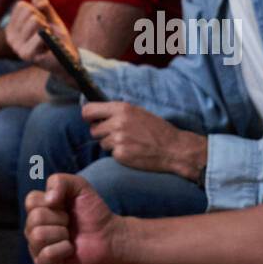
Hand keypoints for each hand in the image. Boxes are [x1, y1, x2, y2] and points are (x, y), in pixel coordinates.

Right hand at [5, 0, 73, 73]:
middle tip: (46, 33)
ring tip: (48, 39)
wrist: (66, 57)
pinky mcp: (26, 55)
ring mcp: (17, 47)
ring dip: (47, 27)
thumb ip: (43, 4)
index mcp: (12, 27)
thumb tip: (38, 2)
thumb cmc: (55, 36)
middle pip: (28, 11)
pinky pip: (40, 34)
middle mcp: (10, 37)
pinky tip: (48, 47)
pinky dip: (49, 37)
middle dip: (43, 19)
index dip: (37, 11)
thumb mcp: (50, 16)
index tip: (42, 23)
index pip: (21, 6)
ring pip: (34, 20)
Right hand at [24, 173, 130, 263]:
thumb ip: (59, 181)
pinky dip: (63, 249)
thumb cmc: (92, 212)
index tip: (66, 206)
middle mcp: (34, 229)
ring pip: (38, 236)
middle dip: (60, 219)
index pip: (31, 201)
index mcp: (38, 210)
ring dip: (61, 234)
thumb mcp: (79, 186)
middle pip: (35, 219)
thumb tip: (47, 200)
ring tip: (70, 236)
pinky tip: (70, 249)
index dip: (53, 201)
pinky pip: (45, 255)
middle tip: (70, 223)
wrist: (109, 235)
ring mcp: (37, 248)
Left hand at [83, 102, 206, 180]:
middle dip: (102, 133)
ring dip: (111, 145)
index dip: (88, 117)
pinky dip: (120, 154)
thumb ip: (118, 112)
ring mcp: (118, 139)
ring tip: (129, 143)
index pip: (88, 110)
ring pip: (102, 143)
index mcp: (122, 108)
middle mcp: (118, 122)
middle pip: (93, 130)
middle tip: (118, 135)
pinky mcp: (121, 154)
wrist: (173, 149)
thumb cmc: (157, 130)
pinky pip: (111, 154)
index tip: (93, 120)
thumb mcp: (138, 112)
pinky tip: (133, 152)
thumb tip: (97, 114)